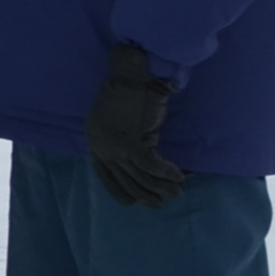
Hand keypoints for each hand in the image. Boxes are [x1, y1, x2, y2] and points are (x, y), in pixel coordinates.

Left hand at [87, 43, 185, 206]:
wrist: (134, 73)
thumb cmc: (130, 90)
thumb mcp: (117, 118)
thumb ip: (122, 138)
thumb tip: (140, 159)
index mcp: (94, 140)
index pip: (103, 174)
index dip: (117, 190)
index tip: (131, 202)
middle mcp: (100, 146)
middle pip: (123, 179)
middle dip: (144, 193)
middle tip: (160, 203)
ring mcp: (114, 146)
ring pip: (139, 176)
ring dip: (161, 186)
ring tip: (176, 192)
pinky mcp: (131, 143)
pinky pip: (151, 166)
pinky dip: (167, 172)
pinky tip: (180, 176)